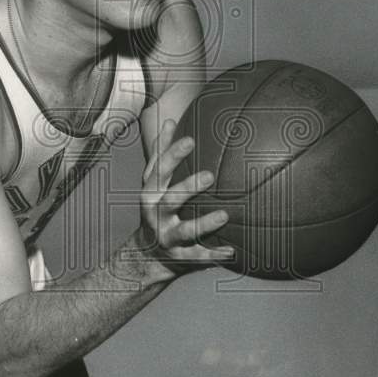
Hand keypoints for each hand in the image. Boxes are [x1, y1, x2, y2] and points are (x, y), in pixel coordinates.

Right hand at [137, 118, 233, 272]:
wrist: (145, 255)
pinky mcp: (179, 257)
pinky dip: (214, 255)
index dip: (173, 155)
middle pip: (171, 199)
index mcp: (151, 192)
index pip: (159, 171)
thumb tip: (168, 119)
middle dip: (188, 187)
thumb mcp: (154, 182)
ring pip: (185, 231)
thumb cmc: (157, 208)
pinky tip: (232, 252)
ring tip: (224, 215)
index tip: (191, 140)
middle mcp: (156, 214)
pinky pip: (198, 256)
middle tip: (210, 176)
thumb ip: (161, 153)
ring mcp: (167, 237)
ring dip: (204, 223)